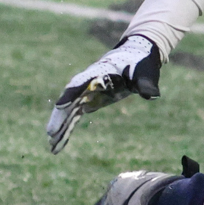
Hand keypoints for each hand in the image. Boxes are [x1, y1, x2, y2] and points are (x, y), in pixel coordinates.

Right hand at [46, 35, 161, 153]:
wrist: (136, 57)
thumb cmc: (140, 63)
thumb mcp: (146, 72)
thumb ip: (146, 83)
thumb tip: (152, 96)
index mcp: (99, 72)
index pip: (81, 82)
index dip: (71, 93)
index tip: (61, 105)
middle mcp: (88, 82)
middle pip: (70, 100)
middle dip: (60, 117)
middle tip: (51, 134)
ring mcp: (87, 92)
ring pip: (70, 111)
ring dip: (61, 127)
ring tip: (52, 147)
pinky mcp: (90, 100)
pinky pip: (75, 115)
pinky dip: (68, 127)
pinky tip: (60, 142)